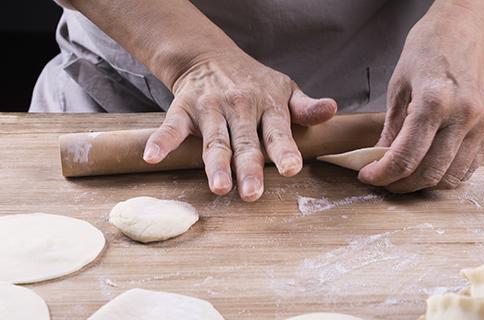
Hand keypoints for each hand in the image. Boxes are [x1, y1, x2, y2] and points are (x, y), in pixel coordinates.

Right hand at [143, 51, 336, 200]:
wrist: (211, 57)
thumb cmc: (256, 83)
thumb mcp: (286, 90)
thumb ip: (306, 107)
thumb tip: (332, 109)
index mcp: (268, 105)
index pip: (278, 131)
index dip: (285, 150)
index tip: (290, 169)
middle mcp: (239, 107)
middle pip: (245, 142)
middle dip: (248, 168)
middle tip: (252, 194)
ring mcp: (210, 109)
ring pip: (213, 141)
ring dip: (214, 164)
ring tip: (219, 187)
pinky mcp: (183, 110)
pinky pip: (170, 128)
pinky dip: (160, 142)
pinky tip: (152, 157)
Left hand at [358, 6, 483, 192]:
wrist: (464, 33)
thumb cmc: (428, 51)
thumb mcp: (399, 86)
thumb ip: (391, 128)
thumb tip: (379, 160)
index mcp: (435, 101)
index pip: (406, 157)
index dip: (383, 174)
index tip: (368, 176)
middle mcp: (463, 115)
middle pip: (429, 173)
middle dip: (401, 184)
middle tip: (384, 180)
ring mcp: (482, 125)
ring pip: (450, 177)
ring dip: (424, 184)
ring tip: (404, 175)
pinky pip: (468, 167)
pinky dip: (445, 174)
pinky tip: (428, 165)